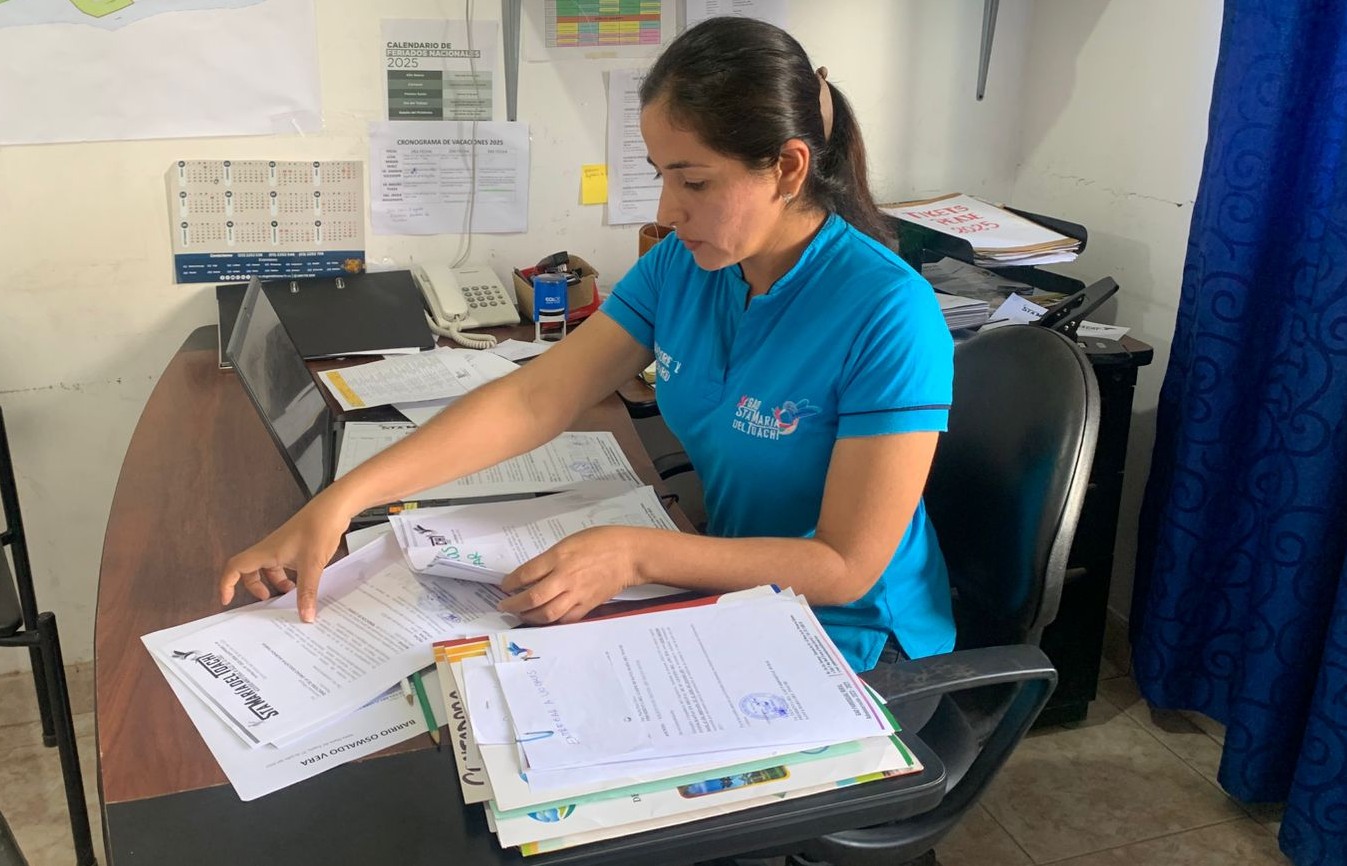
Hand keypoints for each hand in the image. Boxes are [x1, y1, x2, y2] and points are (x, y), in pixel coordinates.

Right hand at [217, 494, 351, 621]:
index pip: (235, 567)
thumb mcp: (312, 565)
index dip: (226, 584)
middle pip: (250, 571)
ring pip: (269, 569)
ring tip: (291, 593)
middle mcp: (270, 549)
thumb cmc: (318, 527)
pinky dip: (289, 576)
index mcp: (266, 552)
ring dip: (276, 582)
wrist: (334, 508)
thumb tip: (305, 615)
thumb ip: (307, 592)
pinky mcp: (295, 546)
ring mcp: (282, 547)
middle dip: (255, 587)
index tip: (227, 600)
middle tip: (267, 600)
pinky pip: (283, 565)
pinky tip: (304, 582)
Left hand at [497, 526, 642, 623]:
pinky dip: (552, 621)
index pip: (526, 574)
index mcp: (559, 556)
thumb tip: (533, 574)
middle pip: (533, 598)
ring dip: (529, 617)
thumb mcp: (570, 542)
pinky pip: (566, 619)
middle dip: (514, 604)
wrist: (629, 554)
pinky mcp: (588, 605)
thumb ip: (551, 558)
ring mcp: (577, 593)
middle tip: (505, 605)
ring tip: (521, 614)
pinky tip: (545, 618)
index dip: (510, 583)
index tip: (504, 586)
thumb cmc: (601, 541)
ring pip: (547, 613)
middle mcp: (565, 577)